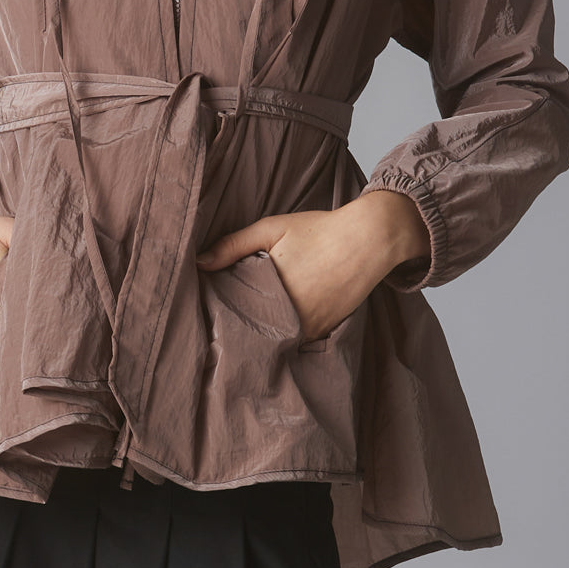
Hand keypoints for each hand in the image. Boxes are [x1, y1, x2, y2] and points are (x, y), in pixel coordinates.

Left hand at [194, 191, 430, 342]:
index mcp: (273, 292)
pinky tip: (277, 322)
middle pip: (256, 331)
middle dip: (241, 328)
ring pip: (277, 338)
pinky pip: (298, 338)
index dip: (223, 317)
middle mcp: (293, 316)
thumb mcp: (272, 228)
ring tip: (246, 325)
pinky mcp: (325, 329)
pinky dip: (286, 333)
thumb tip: (199, 263)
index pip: (237, 316)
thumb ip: (233, 245)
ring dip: (264, 333)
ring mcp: (312, 327)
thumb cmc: (319, 230)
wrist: (369, 239)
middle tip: (223, 326)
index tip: (210, 317)